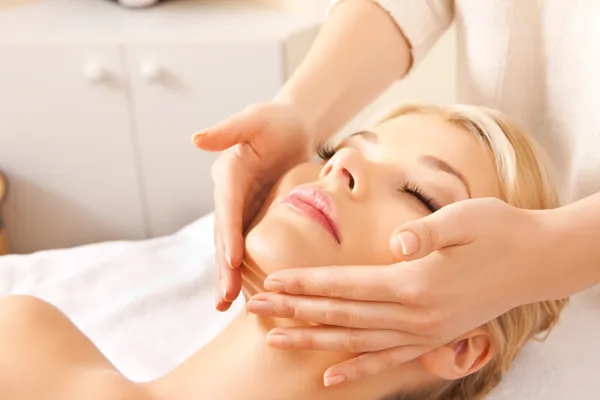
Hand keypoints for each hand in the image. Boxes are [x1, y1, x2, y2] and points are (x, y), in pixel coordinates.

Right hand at [194, 101, 313, 310]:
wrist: (292, 127)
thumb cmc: (277, 120)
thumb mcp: (255, 119)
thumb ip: (229, 130)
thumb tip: (196, 139)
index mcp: (229, 172)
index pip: (227, 207)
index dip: (228, 234)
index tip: (232, 260)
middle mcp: (229, 193)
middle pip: (224, 233)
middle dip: (224, 265)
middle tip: (225, 297)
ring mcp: (239, 206)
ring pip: (229, 244)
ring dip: (227, 273)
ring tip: (225, 303)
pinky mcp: (251, 214)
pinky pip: (245, 244)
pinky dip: (240, 267)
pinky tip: (242, 290)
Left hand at [247, 198, 557, 384]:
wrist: (537, 261)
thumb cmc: (499, 230)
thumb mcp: (466, 218)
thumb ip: (427, 233)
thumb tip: (399, 243)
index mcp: (416, 282)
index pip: (346, 285)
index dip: (307, 283)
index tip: (271, 282)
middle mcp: (416, 315)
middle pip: (341, 315)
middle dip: (295, 311)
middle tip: (254, 309)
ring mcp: (424, 332)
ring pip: (356, 341)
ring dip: (313, 340)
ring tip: (275, 340)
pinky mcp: (433, 339)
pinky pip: (387, 360)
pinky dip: (356, 369)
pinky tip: (329, 376)